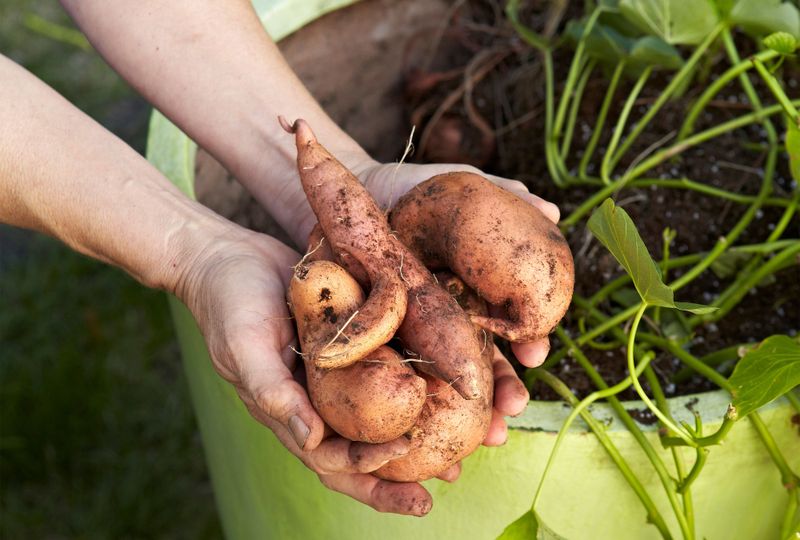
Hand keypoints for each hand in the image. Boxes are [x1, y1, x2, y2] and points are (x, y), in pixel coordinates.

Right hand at [174, 226, 432, 515]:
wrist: (229, 256)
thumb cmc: (229, 304)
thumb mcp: (244, 347)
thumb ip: (272, 393)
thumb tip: (311, 440)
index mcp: (290, 414)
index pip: (330, 459)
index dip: (365, 468)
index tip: (402, 455)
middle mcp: (316, 403)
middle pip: (359, 454)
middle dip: (397, 479)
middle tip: (444, 483)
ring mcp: (334, 377)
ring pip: (377, 421)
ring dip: (413, 438)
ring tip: (457, 452)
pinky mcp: (348, 347)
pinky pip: (382, 375)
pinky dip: (410, 390)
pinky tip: (442, 388)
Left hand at [353, 160, 560, 447]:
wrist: (344, 192)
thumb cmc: (403, 187)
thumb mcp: (452, 185)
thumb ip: (500, 194)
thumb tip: (552, 209)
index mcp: (472, 286)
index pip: (507, 323)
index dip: (525, 339)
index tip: (535, 354)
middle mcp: (449, 314)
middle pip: (483, 359)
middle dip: (503, 387)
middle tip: (513, 409)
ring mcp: (415, 329)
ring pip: (446, 378)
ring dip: (470, 411)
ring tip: (485, 436)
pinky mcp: (381, 338)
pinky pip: (399, 379)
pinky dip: (416, 411)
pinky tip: (433, 446)